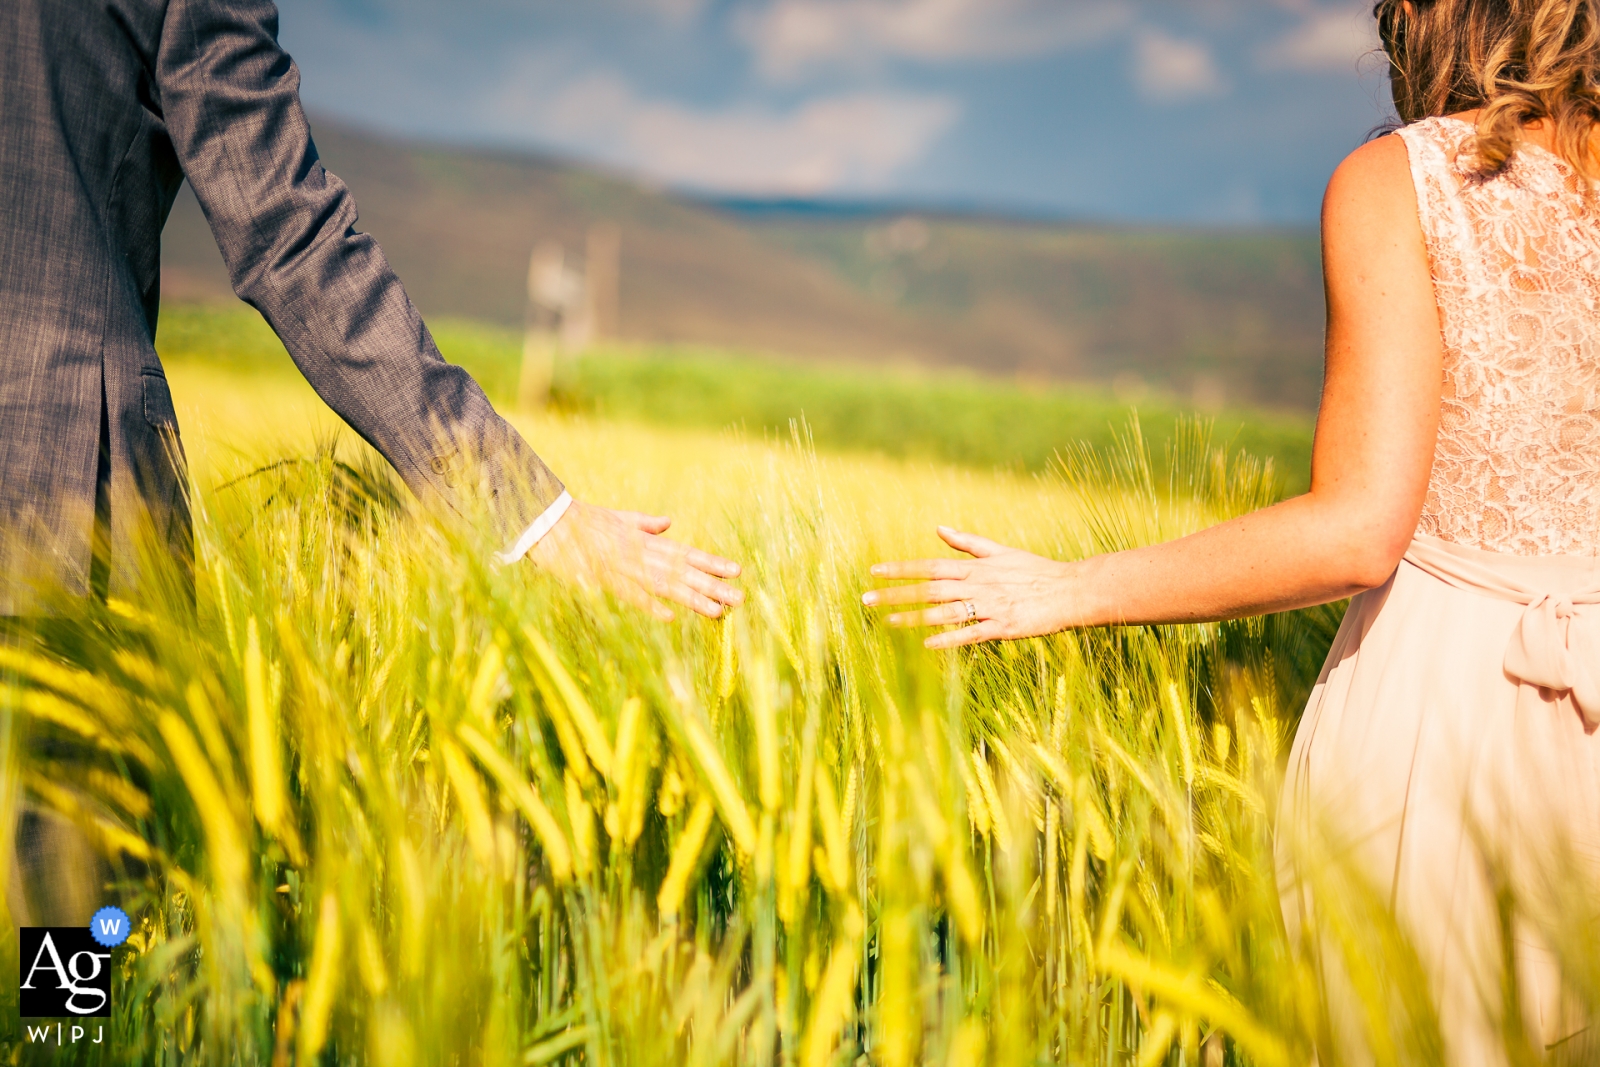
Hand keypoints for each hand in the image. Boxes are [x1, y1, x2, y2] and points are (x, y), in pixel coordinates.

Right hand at [528, 500, 743, 620]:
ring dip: (692, 598)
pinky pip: (631, 596)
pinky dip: (649, 605)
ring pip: (665, 585)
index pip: (687, 554)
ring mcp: (626, 568)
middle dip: (712, 586)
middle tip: (740, 599)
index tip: (737, 571)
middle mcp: (643, 555)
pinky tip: (670, 617)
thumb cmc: (585, 520)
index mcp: (647, 542)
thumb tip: (668, 523)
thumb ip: (646, 523)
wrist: (552, 522)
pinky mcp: (605, 579)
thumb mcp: (620, 518)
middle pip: (684, 572)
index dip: (712, 563)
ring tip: (717, 611)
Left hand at [862, 526, 1075, 648]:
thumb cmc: (1035, 570)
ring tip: (888, 622)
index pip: (930, 566)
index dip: (901, 569)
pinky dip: (948, 638)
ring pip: (945, 612)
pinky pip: (970, 634)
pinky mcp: (1002, 627)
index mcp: (975, 567)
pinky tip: (926, 645)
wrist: (1070, 590)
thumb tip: (939, 528)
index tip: (875, 571)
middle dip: (897, 593)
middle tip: (867, 599)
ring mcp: (989, 607)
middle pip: (930, 589)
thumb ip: (967, 542)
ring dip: (915, 617)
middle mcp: (978, 585)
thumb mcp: (1001, 551)